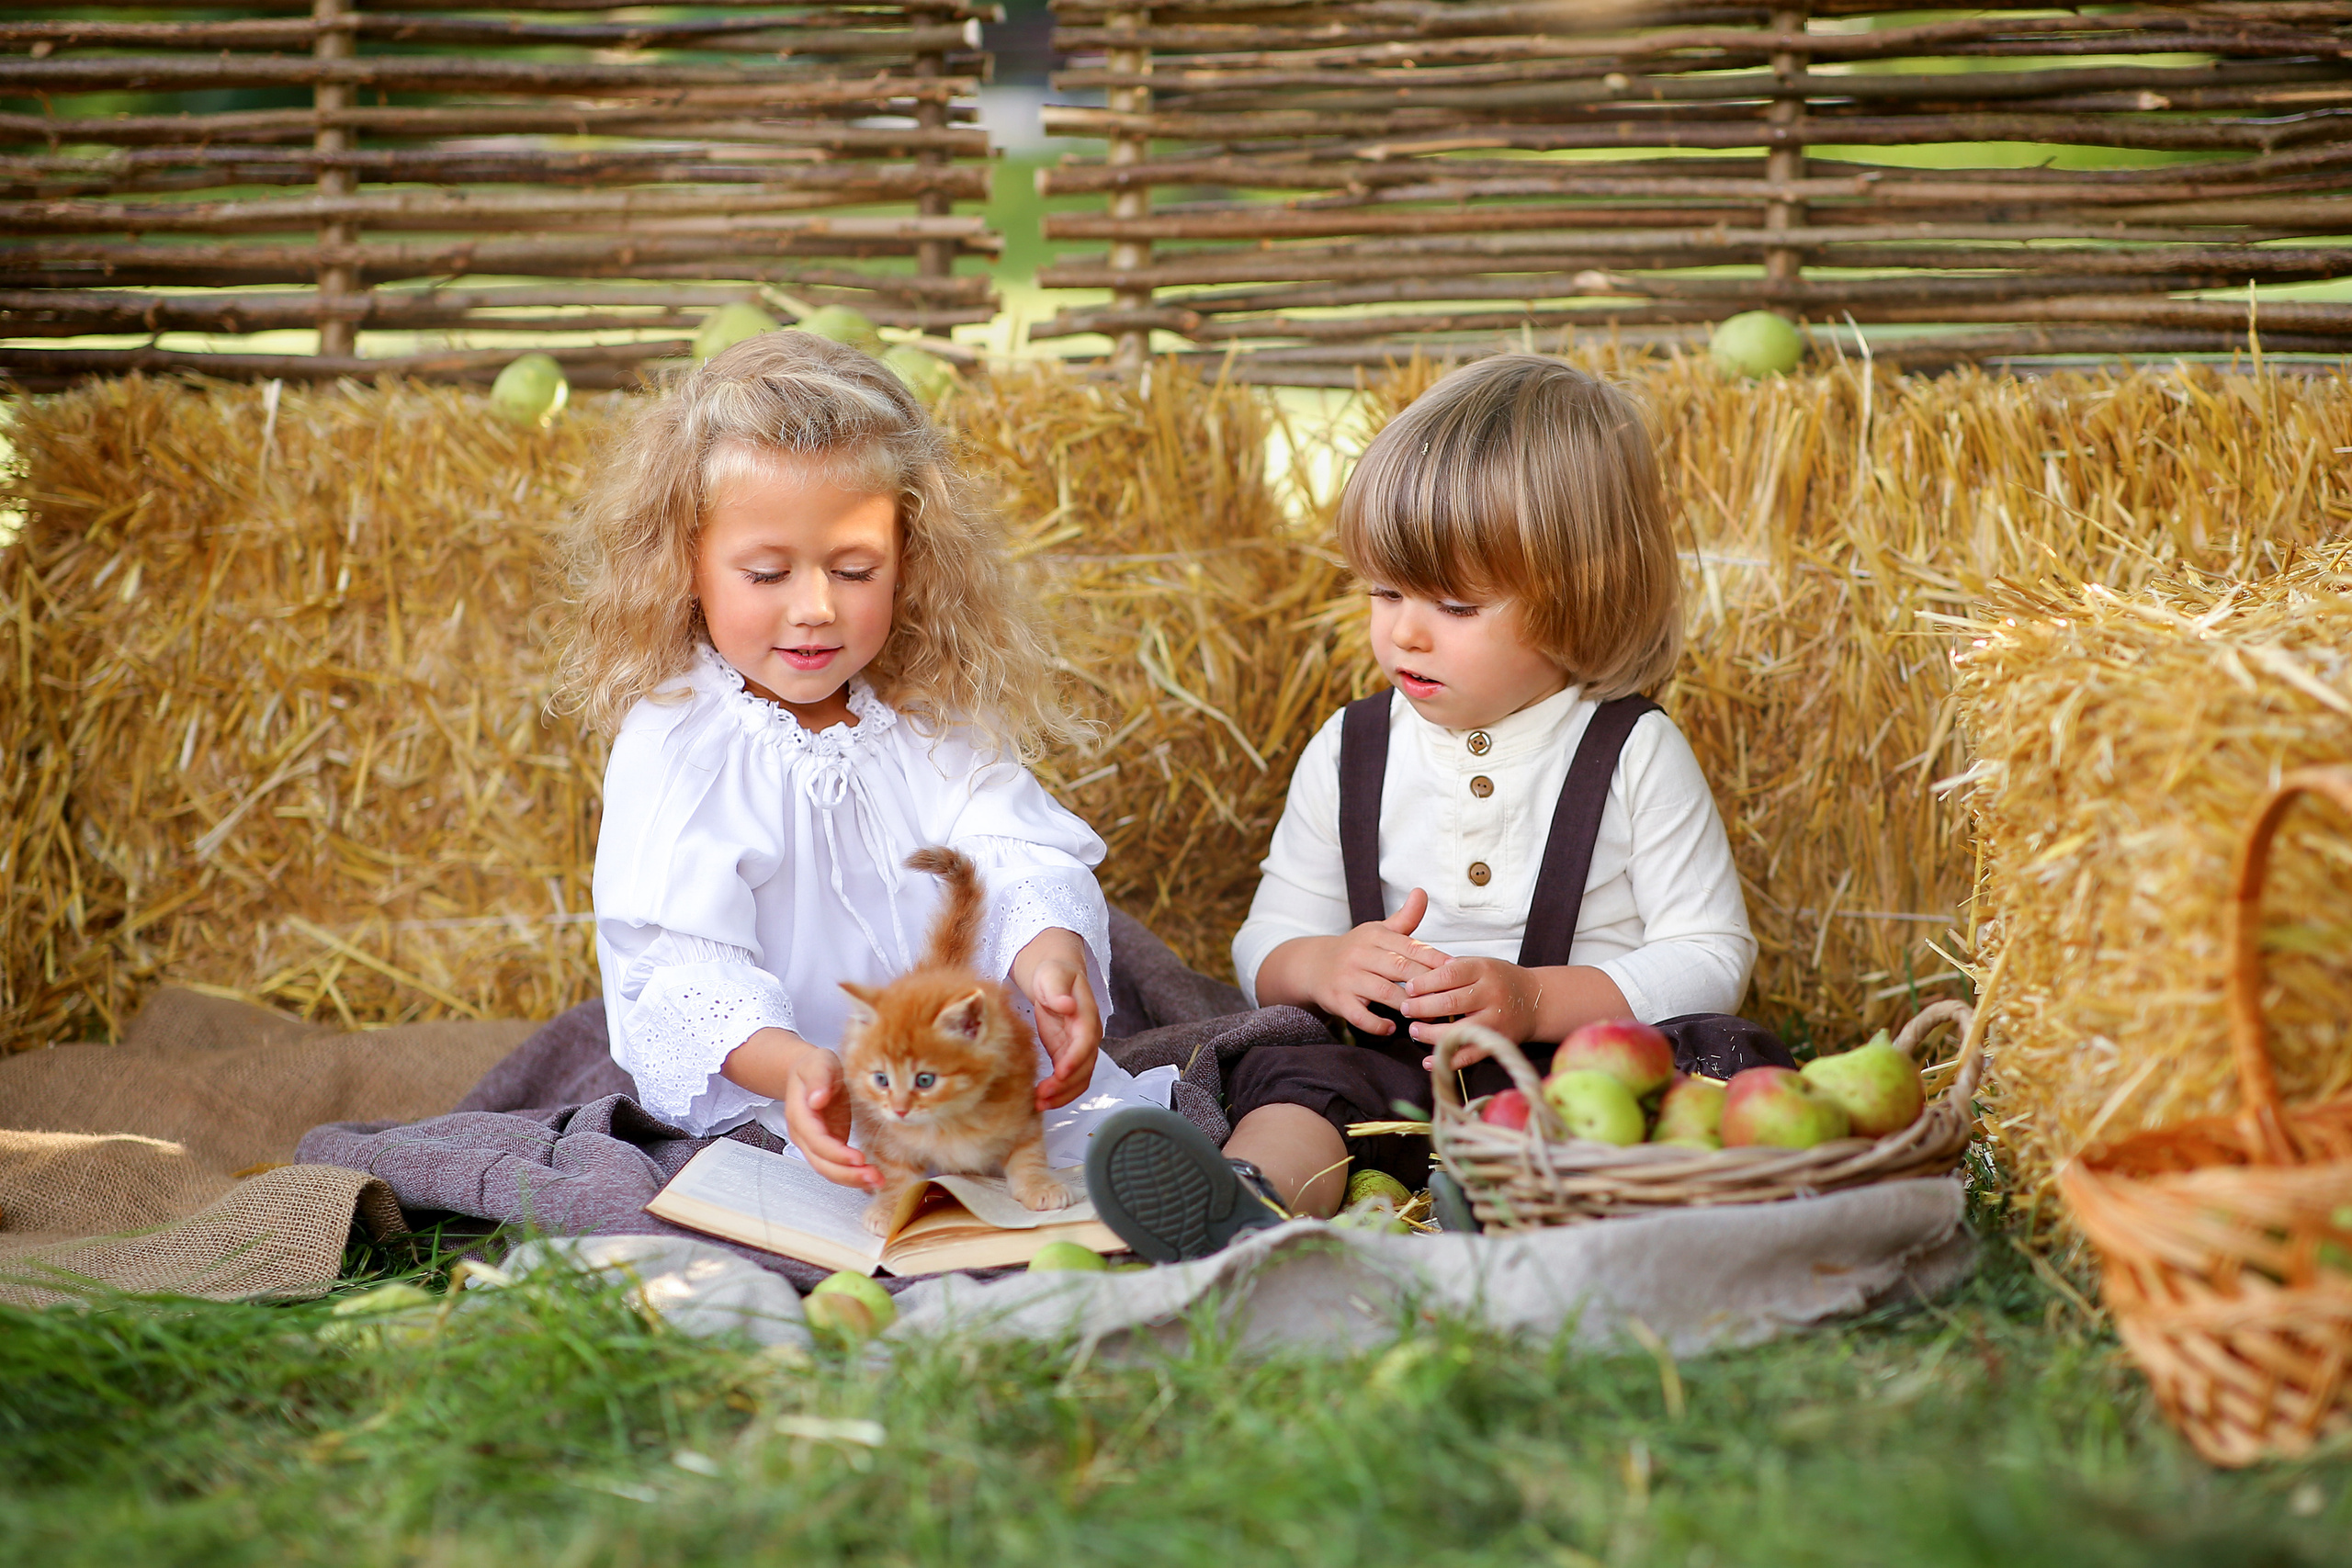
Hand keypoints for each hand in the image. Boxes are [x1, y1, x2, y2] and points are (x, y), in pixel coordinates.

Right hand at [725, 1027, 875, 1189]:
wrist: (812, 1072)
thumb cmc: (816, 1066)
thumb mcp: (818, 1063)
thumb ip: (818, 1080)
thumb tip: (816, 1100)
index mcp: (800, 1114)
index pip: (816, 1140)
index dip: (836, 1152)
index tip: (858, 1158)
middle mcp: (804, 1133)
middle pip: (821, 1162)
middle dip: (847, 1173)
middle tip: (873, 1176)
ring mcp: (815, 1142)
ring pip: (829, 1169)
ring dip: (852, 1178)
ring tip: (877, 1180)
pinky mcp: (828, 1145)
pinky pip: (837, 1165)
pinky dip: (853, 1174)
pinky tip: (871, 1176)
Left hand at [1012, 928, 1100, 1109]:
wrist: (1056, 978)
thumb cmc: (1053, 974)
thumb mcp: (1052, 976)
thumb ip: (1057, 990)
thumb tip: (1067, 1005)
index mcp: (1086, 1015)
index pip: (1085, 1042)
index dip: (1075, 1059)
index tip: (1060, 1073)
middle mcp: (1088, 1035)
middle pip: (1085, 1067)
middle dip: (1065, 1085)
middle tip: (1041, 1096)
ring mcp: (1079, 1047)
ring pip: (1080, 1078)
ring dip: (1063, 1095)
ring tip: (1039, 1104)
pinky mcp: (1068, 1055)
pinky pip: (1070, 1079)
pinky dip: (1060, 1092)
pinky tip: (1042, 1100)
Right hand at [1299, 887, 1446, 1036]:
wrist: (1314, 965)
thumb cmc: (1357, 950)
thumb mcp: (1378, 931)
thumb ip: (1405, 918)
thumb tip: (1422, 892)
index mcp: (1374, 936)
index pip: (1410, 946)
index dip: (1434, 958)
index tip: (1455, 969)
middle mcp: (1360, 954)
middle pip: (1400, 969)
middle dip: (1426, 983)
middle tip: (1448, 997)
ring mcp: (1348, 978)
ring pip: (1383, 992)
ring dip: (1407, 1005)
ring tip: (1427, 1015)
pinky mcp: (1338, 999)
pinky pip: (1359, 1015)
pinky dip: (1376, 1023)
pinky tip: (1392, 1028)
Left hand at [1402, 956, 1542, 1059]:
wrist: (1536, 1001)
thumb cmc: (1500, 980)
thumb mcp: (1481, 964)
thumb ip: (1453, 970)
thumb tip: (1416, 981)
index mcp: (1484, 970)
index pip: (1449, 974)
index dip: (1425, 982)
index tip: (1409, 989)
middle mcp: (1491, 994)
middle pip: (1450, 1002)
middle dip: (1422, 1008)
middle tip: (1405, 1010)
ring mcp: (1495, 1020)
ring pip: (1458, 1030)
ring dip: (1430, 1033)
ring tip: (1414, 1030)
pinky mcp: (1497, 1041)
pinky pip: (1469, 1054)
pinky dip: (1447, 1059)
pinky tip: (1429, 1060)